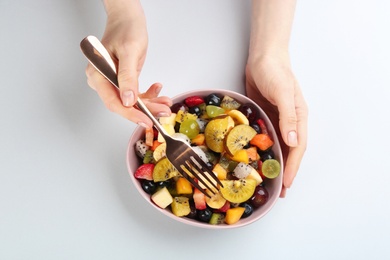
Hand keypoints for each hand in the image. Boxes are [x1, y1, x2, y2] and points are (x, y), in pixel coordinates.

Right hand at [85, 1, 171, 127]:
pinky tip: (157, 89)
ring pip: (131, 101)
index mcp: (97, 75)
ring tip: (165, 102)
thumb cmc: (126, 30)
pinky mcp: (122, 81)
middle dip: (145, 109)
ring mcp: (112, 81)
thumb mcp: (130, 52)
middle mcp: (102, 80)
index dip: (130, 114)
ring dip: (150, 103)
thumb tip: (127, 100)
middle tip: (163, 112)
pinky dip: (148, 95)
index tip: (146, 120)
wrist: (128, 19)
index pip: (113, 102)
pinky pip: (134, 94)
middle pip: (123, 103)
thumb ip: (128, 77)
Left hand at [245, 54, 307, 196]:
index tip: (287, 184)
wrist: (263, 57)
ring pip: (275, 146)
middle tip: (277, 190)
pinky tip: (253, 158)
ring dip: (272, 162)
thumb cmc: (276, 71)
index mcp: (298, 118)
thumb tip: (294, 142)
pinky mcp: (262, 116)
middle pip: (288, 151)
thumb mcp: (284, 93)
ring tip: (265, 180)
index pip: (298, 148)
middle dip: (284, 170)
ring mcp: (274, 119)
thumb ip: (289, 116)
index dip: (293, 167)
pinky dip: (260, 149)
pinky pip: (262, 137)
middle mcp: (288, 122)